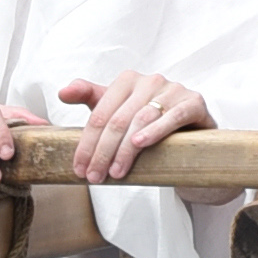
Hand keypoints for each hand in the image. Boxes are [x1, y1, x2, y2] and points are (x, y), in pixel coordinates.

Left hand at [60, 66, 205, 182]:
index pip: (100, 113)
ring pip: (141, 119)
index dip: (87, 143)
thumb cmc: (149, 124)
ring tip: (115, 172)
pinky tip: (140, 144)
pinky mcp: (194, 102)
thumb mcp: (117, 111)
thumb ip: (90, 97)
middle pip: (118, 119)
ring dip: (125, 150)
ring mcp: (174, 89)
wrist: (189, 138)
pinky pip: (173, 116)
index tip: (79, 168)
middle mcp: (150, 80)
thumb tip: (63, 92)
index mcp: (128, 80)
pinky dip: (155, 130)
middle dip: (103, 151)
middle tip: (94, 176)